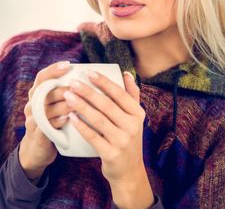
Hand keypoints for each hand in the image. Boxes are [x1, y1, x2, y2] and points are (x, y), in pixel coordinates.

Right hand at [19, 61, 71, 179]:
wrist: (38, 150)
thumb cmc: (53, 122)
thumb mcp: (56, 105)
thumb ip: (66, 92)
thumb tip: (90, 78)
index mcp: (37, 94)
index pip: (42, 77)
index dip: (54, 70)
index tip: (68, 65)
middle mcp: (32, 104)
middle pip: (45, 91)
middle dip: (63, 89)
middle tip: (78, 88)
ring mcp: (33, 120)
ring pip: (46, 108)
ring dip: (63, 104)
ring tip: (78, 103)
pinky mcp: (36, 135)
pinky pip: (45, 126)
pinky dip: (57, 121)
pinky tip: (68, 118)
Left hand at [64, 70, 153, 207]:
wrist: (129, 171)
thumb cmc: (128, 138)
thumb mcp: (135, 117)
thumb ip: (132, 95)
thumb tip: (126, 73)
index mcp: (137, 113)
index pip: (119, 93)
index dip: (104, 82)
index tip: (88, 72)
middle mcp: (132, 126)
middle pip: (107, 105)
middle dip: (88, 92)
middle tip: (73, 83)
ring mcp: (122, 141)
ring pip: (98, 119)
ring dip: (81, 106)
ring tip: (68, 96)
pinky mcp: (111, 154)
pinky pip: (93, 137)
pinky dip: (81, 126)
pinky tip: (71, 116)